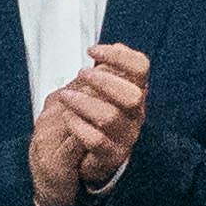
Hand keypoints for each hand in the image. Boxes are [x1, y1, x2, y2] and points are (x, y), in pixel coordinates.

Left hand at [29, 45, 151, 205]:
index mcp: (135, 92)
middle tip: (80, 74)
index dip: (118, 55)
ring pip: (110, 117)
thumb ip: (109, 71)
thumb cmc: (93, 119)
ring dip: (83, 103)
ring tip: (65, 97)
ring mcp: (125, 137)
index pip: (141, 67)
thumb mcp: (100, 91)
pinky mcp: (110, 156)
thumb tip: (118, 46)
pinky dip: (78, 126)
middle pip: (132, 95)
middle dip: (102, 81)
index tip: (92, 51)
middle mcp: (135, 114)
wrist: (83, 158)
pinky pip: (96, 140)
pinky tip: (67, 118)